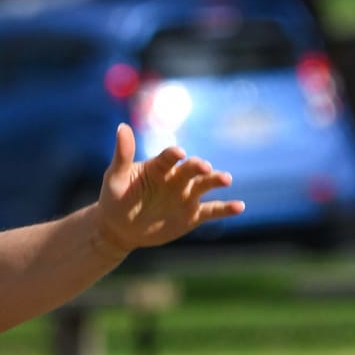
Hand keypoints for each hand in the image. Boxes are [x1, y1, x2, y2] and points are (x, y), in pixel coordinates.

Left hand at [94, 123, 243, 253]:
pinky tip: (240, 206)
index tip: (179, 154)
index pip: (169, 157)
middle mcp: (176, 178)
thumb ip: (123, 155)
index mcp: (159, 166)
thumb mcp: (115, 177)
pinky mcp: (192, 215)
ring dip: (216, 180)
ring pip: (205, 185)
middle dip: (198, 166)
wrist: (119, 228)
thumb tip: (122, 127)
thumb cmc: (115, 198)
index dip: (174, 154)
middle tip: (204, 167)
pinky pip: (212, 210)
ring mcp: (186, 195)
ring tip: (226, 179)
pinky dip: (226, 208)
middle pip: (191, 169)